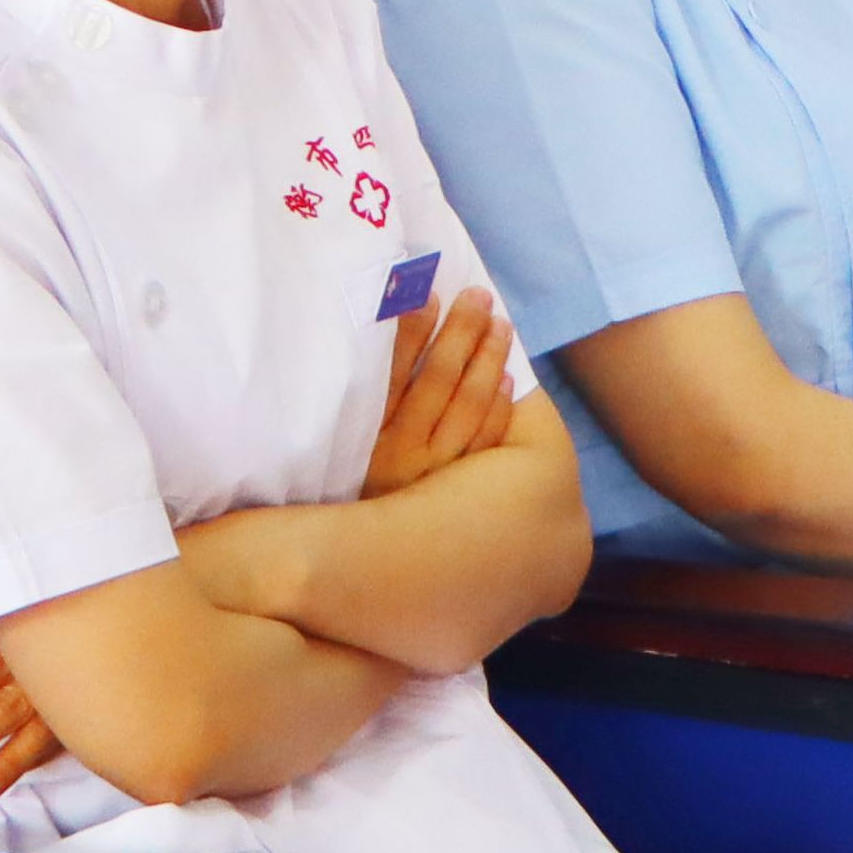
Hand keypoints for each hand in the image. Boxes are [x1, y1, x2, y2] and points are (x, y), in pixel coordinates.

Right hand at [362, 288, 516, 498]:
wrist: (360, 557)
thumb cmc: (349, 488)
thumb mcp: (344, 443)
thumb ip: (363, 394)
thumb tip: (385, 324)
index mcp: (366, 437)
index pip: (394, 371)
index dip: (413, 331)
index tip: (429, 295)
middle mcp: (401, 455)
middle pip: (439, 380)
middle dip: (461, 333)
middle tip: (478, 297)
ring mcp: (436, 476)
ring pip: (470, 407)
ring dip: (488, 360)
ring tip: (500, 326)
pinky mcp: (460, 494)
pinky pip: (486, 443)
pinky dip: (499, 407)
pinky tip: (508, 380)